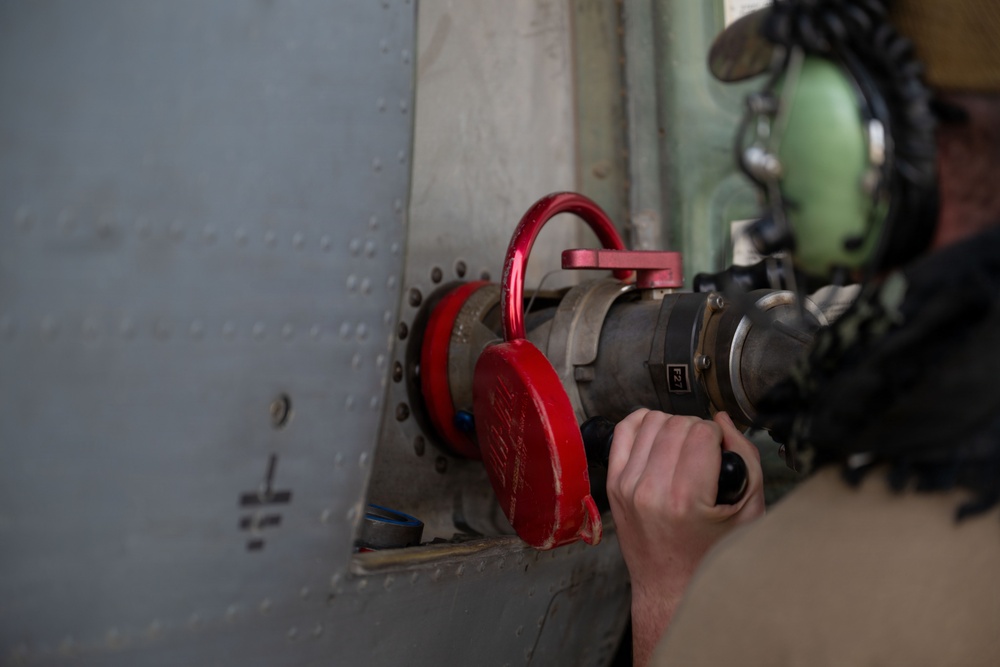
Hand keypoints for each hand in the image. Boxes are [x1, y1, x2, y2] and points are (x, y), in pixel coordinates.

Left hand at [606, 409, 764, 666]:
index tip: (721, 451)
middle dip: (697, 429)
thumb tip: (722, 420)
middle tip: (705, 451)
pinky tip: (657, 434)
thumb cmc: (713, 556)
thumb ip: (744, 459)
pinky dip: (642, 424)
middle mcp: (651, 490)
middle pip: (677, 424)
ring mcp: (627, 486)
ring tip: (683, 446)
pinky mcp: (613, 484)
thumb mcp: (747, 512)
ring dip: (672, 425)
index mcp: (686, 499)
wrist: (671, 588)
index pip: (703, 432)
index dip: (718, 437)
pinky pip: (623, 431)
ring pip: (650, 422)